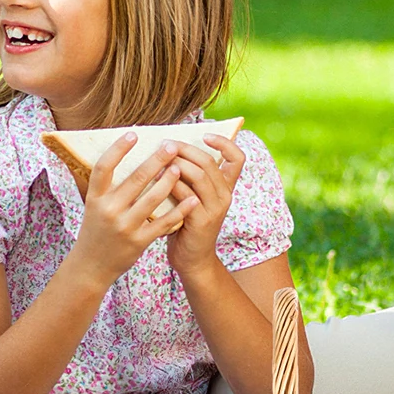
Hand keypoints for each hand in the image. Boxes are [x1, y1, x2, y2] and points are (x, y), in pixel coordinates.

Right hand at [70, 134, 190, 288]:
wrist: (92, 266)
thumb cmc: (96, 230)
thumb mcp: (94, 206)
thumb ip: (107, 186)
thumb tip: (121, 155)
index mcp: (95, 198)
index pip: (103, 167)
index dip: (118, 149)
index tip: (133, 134)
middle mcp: (108, 210)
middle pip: (135, 179)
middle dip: (156, 160)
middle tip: (171, 146)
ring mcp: (124, 226)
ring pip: (152, 198)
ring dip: (169, 181)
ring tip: (180, 167)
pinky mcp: (139, 241)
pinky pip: (163, 222)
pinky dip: (179, 210)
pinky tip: (192, 199)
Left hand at [164, 135, 244, 277]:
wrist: (192, 259)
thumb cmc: (186, 223)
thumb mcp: (194, 197)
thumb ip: (189, 176)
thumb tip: (169, 147)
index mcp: (226, 187)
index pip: (238, 158)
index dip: (224, 143)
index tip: (205, 134)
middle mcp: (225, 196)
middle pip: (209, 162)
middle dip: (186, 149)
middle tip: (165, 143)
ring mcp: (215, 209)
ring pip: (199, 175)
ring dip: (177, 163)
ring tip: (158, 157)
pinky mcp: (201, 221)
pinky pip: (186, 194)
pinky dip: (170, 183)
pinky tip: (155, 178)